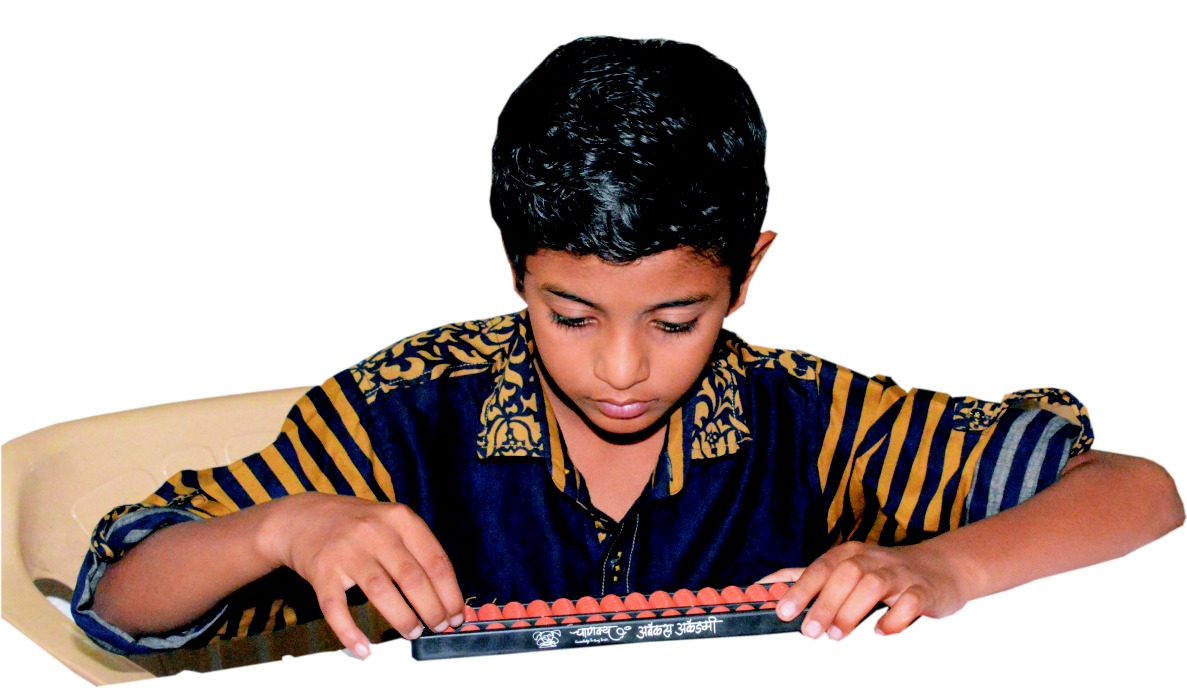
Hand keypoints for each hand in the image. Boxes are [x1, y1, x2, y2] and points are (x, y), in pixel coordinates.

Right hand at [258, 493, 464, 657]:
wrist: (302, 517)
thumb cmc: (356, 525)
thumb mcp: (390, 521)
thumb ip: (415, 549)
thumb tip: (444, 594)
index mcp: (400, 519)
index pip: (435, 559)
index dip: (450, 592)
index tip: (456, 613)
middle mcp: (375, 531)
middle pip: (412, 577)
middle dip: (431, 608)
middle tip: (439, 626)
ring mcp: (347, 551)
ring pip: (381, 591)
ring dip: (402, 617)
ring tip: (414, 632)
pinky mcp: (322, 571)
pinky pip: (336, 607)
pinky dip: (350, 631)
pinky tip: (364, 648)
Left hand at [760, 540, 970, 639]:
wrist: (941, 567)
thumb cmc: (886, 572)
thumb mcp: (847, 568)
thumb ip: (810, 577)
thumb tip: (769, 583)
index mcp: (851, 554)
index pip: (821, 567)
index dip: (800, 588)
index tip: (783, 611)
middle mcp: (873, 560)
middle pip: (845, 574)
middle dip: (824, 603)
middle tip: (811, 631)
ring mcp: (900, 574)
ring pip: (873, 584)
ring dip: (852, 610)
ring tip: (839, 634)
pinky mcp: (924, 590)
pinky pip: (910, 600)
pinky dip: (894, 617)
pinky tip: (881, 630)